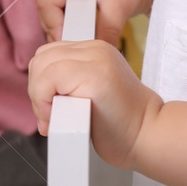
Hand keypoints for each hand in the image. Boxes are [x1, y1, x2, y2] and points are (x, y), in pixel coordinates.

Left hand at [28, 38, 162, 170]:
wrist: (149, 136)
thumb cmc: (122, 125)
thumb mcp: (92, 94)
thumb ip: (70, 83)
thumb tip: (38, 90)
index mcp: (95, 51)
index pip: (49, 54)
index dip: (42, 83)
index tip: (51, 109)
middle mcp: (95, 49)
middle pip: (41, 58)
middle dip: (37, 90)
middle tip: (50, 116)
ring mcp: (96, 59)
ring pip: (41, 66)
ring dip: (39, 97)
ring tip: (54, 119)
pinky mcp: (93, 75)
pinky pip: (48, 79)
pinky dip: (43, 101)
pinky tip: (56, 119)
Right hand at [37, 0, 160, 47]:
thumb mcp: (119, 9)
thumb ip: (103, 33)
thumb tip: (91, 55)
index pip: (47, 2)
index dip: (54, 27)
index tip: (69, 45)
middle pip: (45, 7)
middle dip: (57, 28)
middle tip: (73, 46)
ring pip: (50, 10)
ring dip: (62, 27)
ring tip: (78, 41)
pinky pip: (58, 10)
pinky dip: (67, 24)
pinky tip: (80, 33)